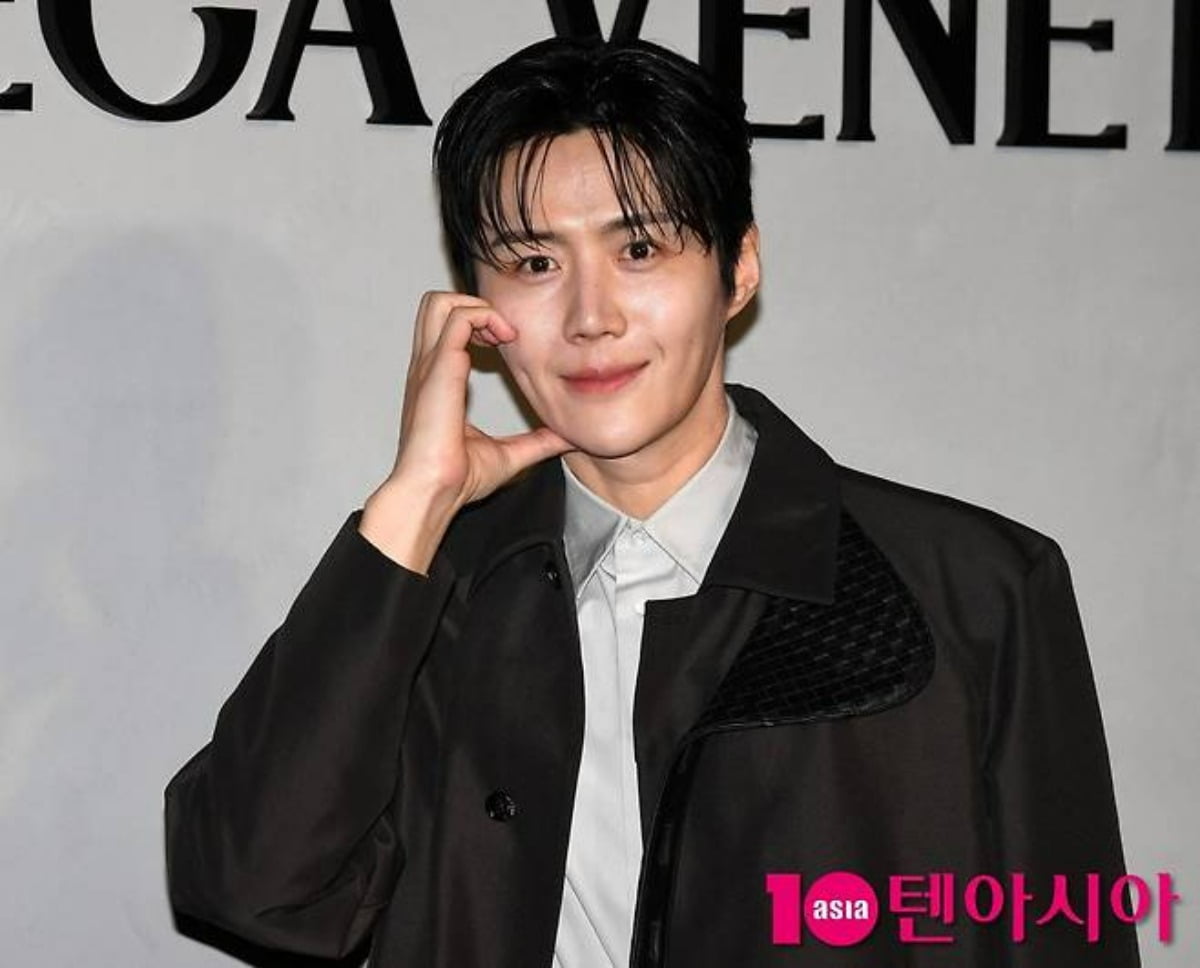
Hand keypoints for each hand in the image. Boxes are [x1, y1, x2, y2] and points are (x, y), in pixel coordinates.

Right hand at [360, 292, 572, 570]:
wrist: (434, 493)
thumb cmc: (457, 479)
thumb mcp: (508, 454)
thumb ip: (536, 442)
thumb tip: (567, 439)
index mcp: (438, 381)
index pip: (447, 328)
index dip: (478, 324)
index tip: (507, 343)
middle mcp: (429, 367)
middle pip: (437, 304)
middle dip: (473, 305)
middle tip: (504, 333)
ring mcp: (430, 366)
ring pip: (441, 301)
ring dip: (478, 307)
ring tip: (503, 334)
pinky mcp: (439, 368)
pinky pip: (458, 317)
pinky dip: (484, 316)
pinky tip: (506, 340)